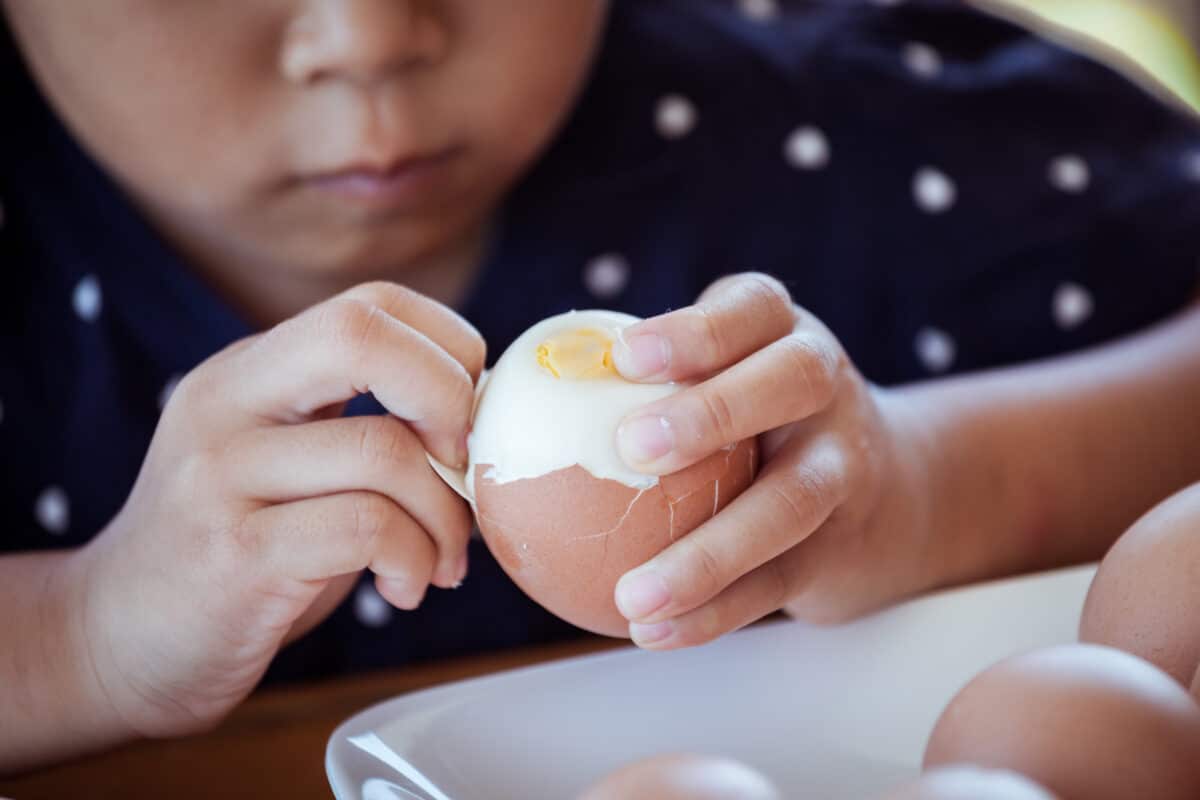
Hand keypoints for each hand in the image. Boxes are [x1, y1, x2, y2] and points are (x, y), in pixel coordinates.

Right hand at [73, 282, 482, 737]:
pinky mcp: (234, 553)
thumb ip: (363, 425)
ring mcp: (221, 475)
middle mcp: (227, 404)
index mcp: (250, 372)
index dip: (450, 348)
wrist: (121, 641)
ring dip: (447, 516)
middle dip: (450, 397)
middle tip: (467, 467)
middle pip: (361, 333)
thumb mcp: (289, 465)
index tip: (468, 422)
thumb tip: (488, 417)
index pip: (371, 302)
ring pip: (384, 450)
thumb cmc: (240, 550)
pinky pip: (367, 527)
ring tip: (441, 561)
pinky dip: (414, 559)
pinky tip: (404, 588)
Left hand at [610, 273, 934, 647]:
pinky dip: (716, 611)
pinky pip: (779, 580)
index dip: (696, 329)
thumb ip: (635, 385)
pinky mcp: (843, 544)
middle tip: (631, 446)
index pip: (752, 308)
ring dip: (710, 552)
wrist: (881, 489)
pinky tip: (653, 631)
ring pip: (790, 501)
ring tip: (633, 593)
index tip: (625, 356)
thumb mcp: (716, 378)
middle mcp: (825, 387)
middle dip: (714, 409)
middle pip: (790, 382)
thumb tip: (490, 413)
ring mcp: (844, 466)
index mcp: (781, 334)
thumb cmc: (750, 422)